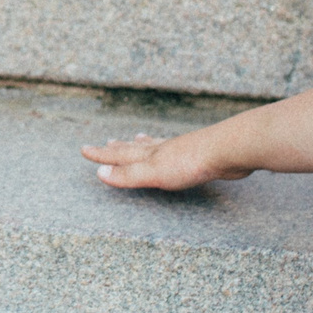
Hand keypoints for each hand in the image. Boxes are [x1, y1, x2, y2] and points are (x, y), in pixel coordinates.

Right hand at [84, 127, 252, 190]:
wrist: (228, 150)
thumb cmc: (191, 162)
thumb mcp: (154, 172)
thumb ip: (128, 175)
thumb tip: (99, 174)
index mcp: (150, 155)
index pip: (120, 155)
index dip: (102, 154)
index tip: (84, 149)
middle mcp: (163, 149)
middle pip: (136, 147)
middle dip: (120, 147)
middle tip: (109, 140)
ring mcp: (182, 150)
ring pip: (157, 146)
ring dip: (144, 144)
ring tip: (138, 138)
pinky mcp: (200, 156)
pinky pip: (176, 152)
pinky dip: (168, 150)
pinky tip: (177, 151)